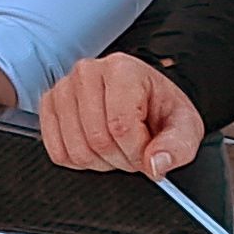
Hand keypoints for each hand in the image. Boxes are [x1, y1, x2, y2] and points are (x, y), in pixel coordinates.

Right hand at [37, 51, 204, 178]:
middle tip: (133, 150)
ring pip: (76, 149)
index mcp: (122, 69)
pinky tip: (95, 147)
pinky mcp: (49, 106)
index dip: (137, 153)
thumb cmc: (159, 109)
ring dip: (100, 162)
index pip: (121, 127)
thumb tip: (156, 163)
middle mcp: (87, 72)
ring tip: (116, 147)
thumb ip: (177, 146)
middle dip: (120, 158)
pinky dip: (78, 160)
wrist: (142, 100)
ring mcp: (63, 89)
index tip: (148, 154)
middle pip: (97, 140)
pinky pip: (57, 151)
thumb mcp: (184, 126)